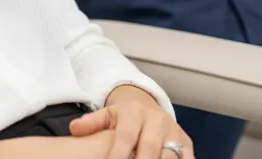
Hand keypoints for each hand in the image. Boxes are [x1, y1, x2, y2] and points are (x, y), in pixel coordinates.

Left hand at [70, 98, 193, 158]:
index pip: (126, 136)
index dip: (118, 154)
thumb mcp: (107, 115)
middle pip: (150, 149)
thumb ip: (92, 122)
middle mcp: (157, 121)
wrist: (149, 107)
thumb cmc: (125, 118)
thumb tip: (74, 128)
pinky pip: (186, 158)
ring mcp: (174, 132)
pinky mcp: (187, 143)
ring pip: (170, 156)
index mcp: (135, 113)